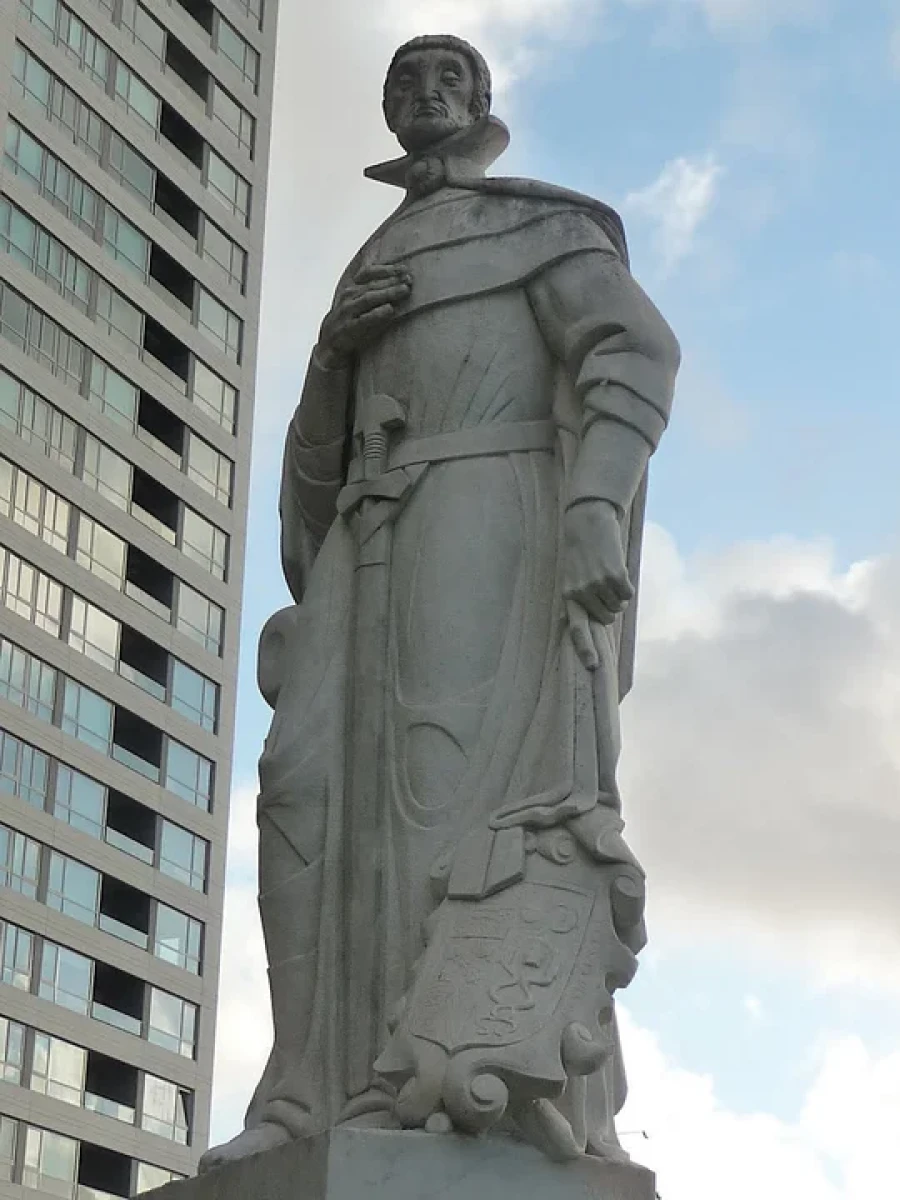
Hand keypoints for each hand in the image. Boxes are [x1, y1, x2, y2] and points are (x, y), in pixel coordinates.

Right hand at [316, 263, 410, 368]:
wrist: (329, 342)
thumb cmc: (349, 320)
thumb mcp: (358, 302)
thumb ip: (374, 291)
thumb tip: (402, 282)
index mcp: (352, 288)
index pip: (369, 272)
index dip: (387, 269)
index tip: (404, 268)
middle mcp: (349, 296)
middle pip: (372, 284)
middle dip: (392, 280)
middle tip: (409, 279)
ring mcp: (348, 311)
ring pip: (369, 298)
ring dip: (388, 293)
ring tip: (404, 290)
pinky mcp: (349, 328)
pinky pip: (364, 319)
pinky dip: (377, 313)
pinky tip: (390, 309)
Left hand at [563, 499, 633, 669]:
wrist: (587, 522)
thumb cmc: (580, 552)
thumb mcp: (570, 576)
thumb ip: (574, 599)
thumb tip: (571, 622)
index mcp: (569, 596)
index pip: (576, 628)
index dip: (585, 648)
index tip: (592, 666)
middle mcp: (582, 593)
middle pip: (607, 617)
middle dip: (609, 606)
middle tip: (603, 585)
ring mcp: (599, 585)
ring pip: (618, 606)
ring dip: (618, 594)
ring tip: (607, 573)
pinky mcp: (615, 576)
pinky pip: (628, 593)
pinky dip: (626, 584)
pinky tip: (616, 568)